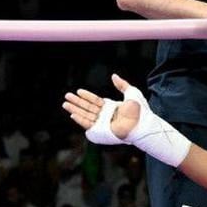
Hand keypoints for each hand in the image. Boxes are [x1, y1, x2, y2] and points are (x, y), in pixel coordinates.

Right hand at [62, 74, 192, 166]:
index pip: (96, 101)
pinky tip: (72, 114)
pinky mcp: (100, 130)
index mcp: (112, 107)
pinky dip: (80, 119)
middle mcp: (106, 116)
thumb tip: (113, 75)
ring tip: (65, 103)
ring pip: (85, 114)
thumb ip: (122, 84)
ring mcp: (103, 123)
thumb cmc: (139, 110)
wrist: (141, 123)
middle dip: (77, 102)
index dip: (87, 96)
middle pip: (88, 107)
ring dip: (75, 109)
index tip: (79, 91)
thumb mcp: (131, 93)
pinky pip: (88, 124)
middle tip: (67, 96)